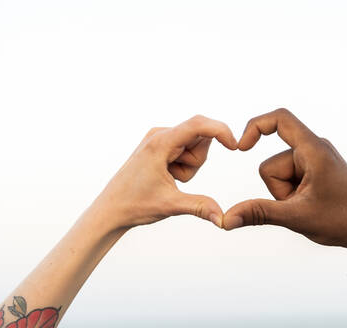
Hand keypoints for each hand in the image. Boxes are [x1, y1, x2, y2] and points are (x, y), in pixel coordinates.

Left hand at [92, 115, 236, 229]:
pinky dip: (184, 165)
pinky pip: (185, 150)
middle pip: (200, 137)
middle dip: (197, 161)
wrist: (111, 209)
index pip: (199, 124)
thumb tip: (223, 219)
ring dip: (190, 165)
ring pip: (194, 145)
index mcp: (160, 142)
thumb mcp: (171, 205)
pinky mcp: (160, 145)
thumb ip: (200, 207)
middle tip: (176, 178)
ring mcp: (159, 139)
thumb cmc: (134, 204)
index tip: (235, 147)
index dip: (221, 131)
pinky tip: (167, 176)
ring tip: (169, 179)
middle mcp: (160, 134)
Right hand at [222, 108, 346, 256]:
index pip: (280, 119)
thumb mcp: (296, 217)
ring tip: (308, 206)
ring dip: (285, 194)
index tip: (241, 147)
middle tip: (301, 205)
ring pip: (279, 174)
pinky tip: (310, 204)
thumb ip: (259, 213)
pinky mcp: (315, 169)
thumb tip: (227, 219)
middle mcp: (314, 149)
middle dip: (278, 189)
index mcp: (314, 150)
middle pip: (272, 163)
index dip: (255, 126)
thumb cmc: (343, 221)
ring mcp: (315, 159)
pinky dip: (292, 193)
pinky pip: (290, 178)